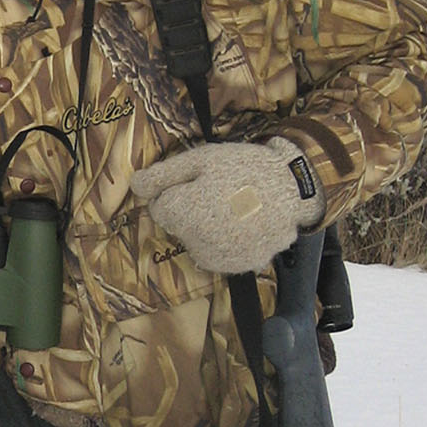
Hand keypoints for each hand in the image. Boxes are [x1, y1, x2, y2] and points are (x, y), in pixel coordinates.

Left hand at [130, 136, 323, 273]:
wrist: (292, 189)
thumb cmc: (243, 168)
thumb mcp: (200, 159)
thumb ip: (163, 175)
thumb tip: (134, 186)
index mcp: (182, 214)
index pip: (159, 208)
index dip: (176, 191)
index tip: (199, 182)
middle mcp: (196, 243)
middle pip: (178, 227)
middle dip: (190, 211)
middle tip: (220, 192)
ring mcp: (218, 258)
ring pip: (197, 243)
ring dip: (207, 229)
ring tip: (235, 208)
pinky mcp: (237, 267)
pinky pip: (219, 255)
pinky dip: (226, 243)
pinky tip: (244, 225)